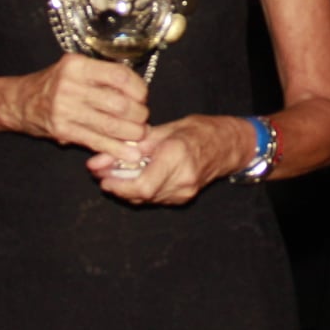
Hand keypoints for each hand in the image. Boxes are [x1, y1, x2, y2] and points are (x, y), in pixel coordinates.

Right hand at [4, 54, 151, 158]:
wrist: (20, 101)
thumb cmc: (55, 84)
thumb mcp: (76, 70)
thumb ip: (103, 77)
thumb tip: (138, 94)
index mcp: (78, 65)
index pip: (120, 76)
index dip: (138, 89)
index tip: (142, 96)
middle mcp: (70, 86)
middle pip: (119, 104)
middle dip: (138, 115)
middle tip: (142, 119)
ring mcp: (64, 110)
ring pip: (110, 125)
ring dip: (131, 133)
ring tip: (139, 135)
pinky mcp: (62, 131)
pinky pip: (96, 141)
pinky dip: (116, 149)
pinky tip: (129, 153)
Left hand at [87, 115, 252, 205]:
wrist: (228, 146)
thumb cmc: (199, 131)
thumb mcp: (165, 130)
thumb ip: (133, 145)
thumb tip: (102, 159)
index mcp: (177, 157)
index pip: (143, 185)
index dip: (119, 185)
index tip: (103, 178)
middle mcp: (182, 179)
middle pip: (141, 194)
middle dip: (117, 186)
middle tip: (102, 173)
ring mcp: (184, 192)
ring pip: (145, 199)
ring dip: (126, 188)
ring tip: (115, 173)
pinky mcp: (183, 198)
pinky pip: (154, 198)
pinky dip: (140, 189)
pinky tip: (134, 177)